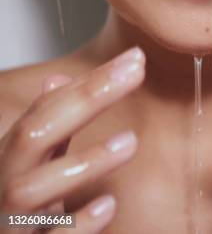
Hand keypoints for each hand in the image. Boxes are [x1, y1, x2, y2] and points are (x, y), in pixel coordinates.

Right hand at [0, 46, 144, 233]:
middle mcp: (5, 184)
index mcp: (12, 157)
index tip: (134, 59)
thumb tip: (57, 78)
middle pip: (33, 136)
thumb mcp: (32, 164)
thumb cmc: (18, 210)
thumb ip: (48, 125)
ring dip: (83, 163)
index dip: (89, 81)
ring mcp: (11, 223)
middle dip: (84, 101)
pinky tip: (108, 205)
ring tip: (130, 141)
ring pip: (31, 191)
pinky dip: (77, 225)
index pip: (47, 108)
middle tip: (134, 74)